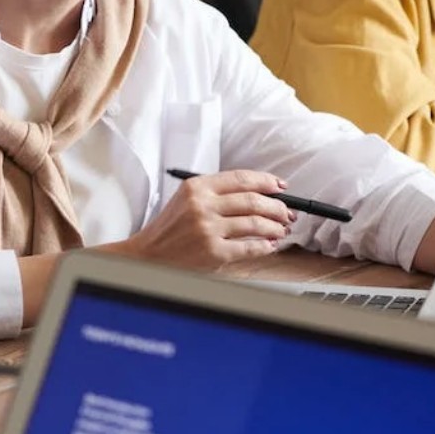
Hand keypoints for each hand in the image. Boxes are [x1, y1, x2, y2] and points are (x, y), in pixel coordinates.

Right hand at [117, 170, 295, 270]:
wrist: (148, 255)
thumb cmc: (171, 228)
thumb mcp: (187, 199)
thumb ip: (217, 193)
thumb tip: (258, 194)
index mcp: (197, 187)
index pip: (242, 178)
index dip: (267, 181)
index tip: (281, 186)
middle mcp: (202, 205)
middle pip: (253, 200)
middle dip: (277, 207)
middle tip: (287, 212)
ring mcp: (208, 230)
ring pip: (255, 223)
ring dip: (275, 227)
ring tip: (282, 229)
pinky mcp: (214, 253)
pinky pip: (250, 247)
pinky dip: (265, 246)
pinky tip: (270, 245)